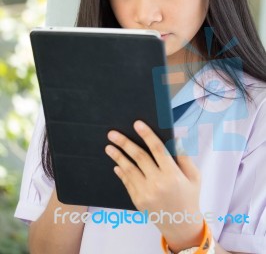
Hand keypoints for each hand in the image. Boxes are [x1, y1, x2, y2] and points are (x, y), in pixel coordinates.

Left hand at [105, 120, 203, 251]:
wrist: (181, 225)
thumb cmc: (189, 196)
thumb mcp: (193, 176)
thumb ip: (184, 156)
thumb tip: (175, 137)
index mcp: (173, 174)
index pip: (158, 149)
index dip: (147, 135)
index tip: (137, 124)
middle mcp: (158, 183)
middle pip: (139, 157)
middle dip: (125, 143)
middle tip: (112, 134)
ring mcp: (146, 193)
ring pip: (129, 169)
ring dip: (117, 156)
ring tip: (109, 147)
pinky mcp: (138, 201)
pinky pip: (127, 182)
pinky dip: (121, 172)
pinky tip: (116, 164)